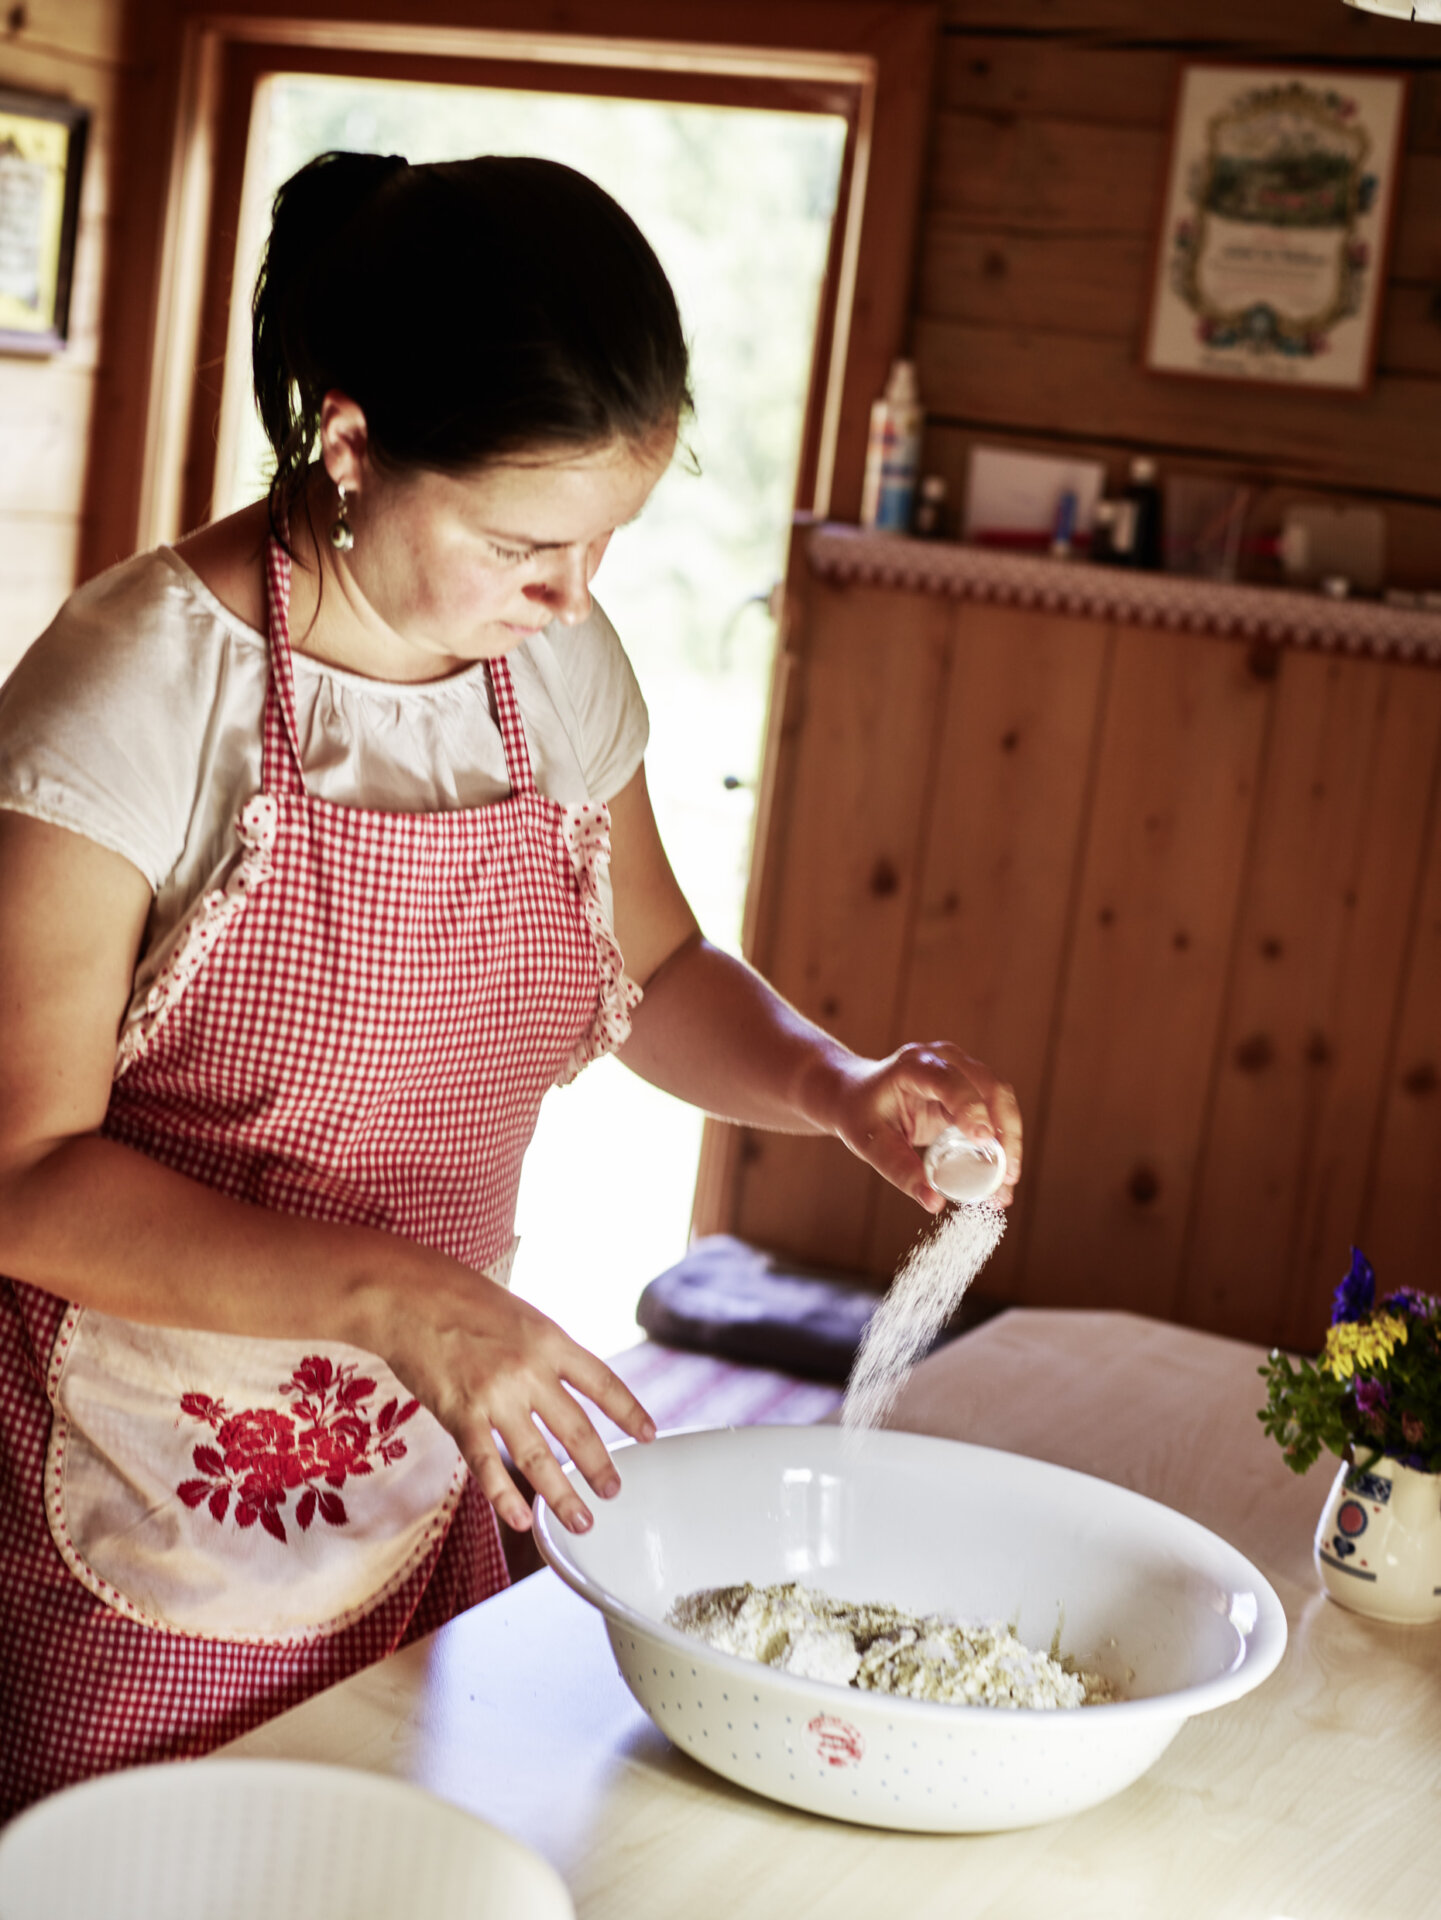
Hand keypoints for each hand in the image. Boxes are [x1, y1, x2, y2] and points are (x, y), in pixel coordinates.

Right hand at [368, 1266, 655, 1536]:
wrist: (408, 1294)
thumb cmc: (458, 1296)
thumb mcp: (518, 1313)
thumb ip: (541, 1348)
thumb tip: (561, 1379)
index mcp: (550, 1339)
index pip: (602, 1382)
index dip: (628, 1411)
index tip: (648, 1434)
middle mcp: (530, 1370)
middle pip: (577, 1429)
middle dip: (599, 1465)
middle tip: (614, 1491)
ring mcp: (496, 1395)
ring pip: (538, 1457)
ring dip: (562, 1495)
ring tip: (581, 1520)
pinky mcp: (460, 1414)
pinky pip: (487, 1465)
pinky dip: (505, 1497)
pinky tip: (521, 1519)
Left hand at [807, 1040, 1021, 1214]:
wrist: (856, 1094)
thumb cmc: (861, 1114)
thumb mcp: (871, 1143)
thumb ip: (901, 1170)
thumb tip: (934, 1202)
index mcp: (914, 1066)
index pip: (950, 1081)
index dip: (971, 1108)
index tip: (985, 1141)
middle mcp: (944, 1060)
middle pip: (990, 1087)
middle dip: (1004, 1132)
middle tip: (1007, 1176)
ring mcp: (962, 1069)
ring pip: (1001, 1098)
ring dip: (1010, 1139)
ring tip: (1007, 1182)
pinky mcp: (971, 1087)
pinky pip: (996, 1110)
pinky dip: (1003, 1140)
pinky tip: (1002, 1173)